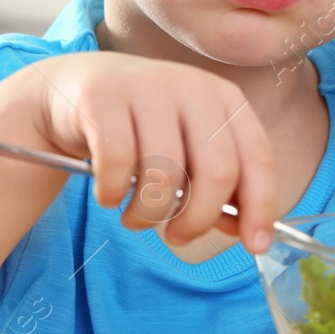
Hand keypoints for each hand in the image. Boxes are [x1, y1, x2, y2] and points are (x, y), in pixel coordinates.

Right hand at [28, 52, 277, 253]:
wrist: (74, 90)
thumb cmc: (142, 130)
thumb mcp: (188, 149)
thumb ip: (218, 187)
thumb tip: (246, 232)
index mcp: (226, 100)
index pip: (258, 159)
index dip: (260, 208)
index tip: (255, 246)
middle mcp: (193, 87)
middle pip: (217, 172)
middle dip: (198, 221)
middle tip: (177, 237)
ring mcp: (148, 87)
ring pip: (165, 176)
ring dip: (149, 215)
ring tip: (136, 218)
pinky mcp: (104, 97)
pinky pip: (117, 164)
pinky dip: (113, 194)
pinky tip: (109, 195)